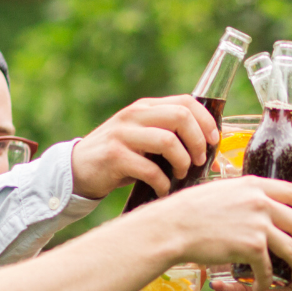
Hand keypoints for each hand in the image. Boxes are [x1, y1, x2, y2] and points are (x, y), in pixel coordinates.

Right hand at [70, 95, 216, 199]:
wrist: (78, 169)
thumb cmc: (120, 157)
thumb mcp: (144, 140)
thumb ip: (172, 139)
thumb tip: (210, 156)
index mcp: (145, 107)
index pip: (186, 101)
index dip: (206, 120)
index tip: (214, 140)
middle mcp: (134, 116)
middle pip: (181, 117)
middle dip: (197, 141)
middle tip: (199, 160)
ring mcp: (123, 134)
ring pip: (168, 141)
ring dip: (182, 162)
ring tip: (179, 174)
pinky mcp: (114, 156)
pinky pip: (150, 169)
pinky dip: (162, 183)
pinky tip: (162, 189)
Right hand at [132, 177, 291, 289]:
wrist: (172, 226)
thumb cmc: (188, 209)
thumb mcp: (220, 189)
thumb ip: (241, 193)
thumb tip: (249, 195)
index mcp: (256, 185)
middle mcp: (262, 202)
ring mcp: (258, 225)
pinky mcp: (252, 247)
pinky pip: (270, 268)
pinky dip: (269, 280)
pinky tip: (265, 286)